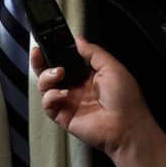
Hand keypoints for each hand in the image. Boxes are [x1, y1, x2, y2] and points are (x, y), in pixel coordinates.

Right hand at [32, 36, 147, 158]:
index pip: (64, 60)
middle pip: (49, 71)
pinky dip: (50, 96)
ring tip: (58, 73)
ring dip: (46, 76)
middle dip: (40, 61)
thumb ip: (93, 52)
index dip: (54, 51)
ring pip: (45, 86)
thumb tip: (79, 40)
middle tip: (38, 52)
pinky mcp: (62, 116)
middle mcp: (74, 87)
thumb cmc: (125, 98)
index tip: (47, 41)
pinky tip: (62, 93)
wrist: (127, 126)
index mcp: (86, 75)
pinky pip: (47, 104)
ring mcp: (67, 102)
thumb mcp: (112, 67)